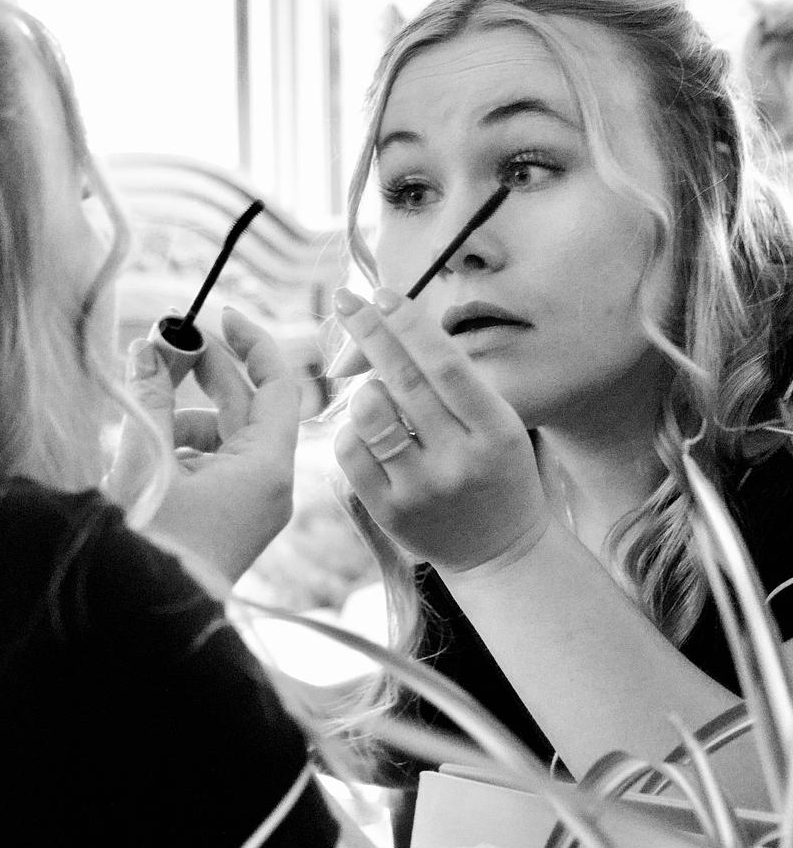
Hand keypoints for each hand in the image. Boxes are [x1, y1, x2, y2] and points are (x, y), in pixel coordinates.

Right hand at [109, 307, 300, 582]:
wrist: (140, 624)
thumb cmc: (148, 544)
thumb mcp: (145, 459)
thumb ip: (150, 395)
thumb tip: (150, 345)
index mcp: (267, 468)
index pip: (278, 385)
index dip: (251, 342)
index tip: (220, 314)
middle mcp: (268, 485)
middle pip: (248, 407)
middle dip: (208, 371)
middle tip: (168, 341)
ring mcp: (249, 506)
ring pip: (223, 437)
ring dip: (184, 412)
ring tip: (142, 405)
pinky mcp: (226, 521)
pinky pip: (211, 465)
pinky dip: (180, 446)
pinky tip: (144, 448)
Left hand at [331, 287, 550, 575]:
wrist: (501, 553)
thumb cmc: (495, 471)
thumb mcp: (499, 424)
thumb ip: (456, 383)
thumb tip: (397, 325)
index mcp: (497, 431)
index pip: (446, 366)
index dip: (411, 326)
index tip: (384, 294)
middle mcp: (459, 460)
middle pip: (403, 382)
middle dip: (370, 332)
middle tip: (346, 299)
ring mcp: (421, 489)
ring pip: (369, 415)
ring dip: (364, 389)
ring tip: (376, 390)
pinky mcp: (390, 512)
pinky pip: (350, 453)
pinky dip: (351, 429)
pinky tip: (367, 429)